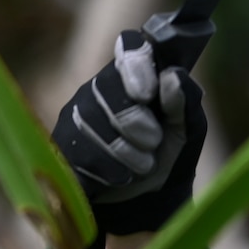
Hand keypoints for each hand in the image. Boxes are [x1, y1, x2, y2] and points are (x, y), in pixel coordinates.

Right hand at [52, 30, 207, 235]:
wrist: (146, 200)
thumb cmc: (168, 154)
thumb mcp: (187, 132)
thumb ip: (186, 103)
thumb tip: (172, 76)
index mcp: (134, 74)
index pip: (129, 47)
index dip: (137, 65)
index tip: (149, 94)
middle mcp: (98, 88)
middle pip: (112, 93)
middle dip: (140, 125)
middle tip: (153, 142)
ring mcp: (75, 115)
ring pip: (97, 128)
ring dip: (129, 154)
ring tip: (141, 163)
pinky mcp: (60, 145)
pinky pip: (82, 155)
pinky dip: (110, 171)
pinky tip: (119, 176)